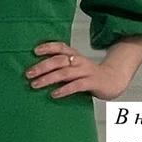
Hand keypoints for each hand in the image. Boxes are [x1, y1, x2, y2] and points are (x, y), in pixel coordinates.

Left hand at [25, 40, 140, 100]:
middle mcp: (79, 61)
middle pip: (59, 60)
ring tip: (35, 85)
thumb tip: (38, 72)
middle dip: (42, 66)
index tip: (34, 51)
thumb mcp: (76, 67)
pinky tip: (54, 94)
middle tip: (28, 74)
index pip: (60, 47)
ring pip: (65, 73)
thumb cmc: (89, 76)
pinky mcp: (92, 83)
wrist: (113, 81)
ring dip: (48, 78)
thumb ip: (61, 67)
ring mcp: (86, 71)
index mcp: (75, 55)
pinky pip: (76, 85)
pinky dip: (64, 89)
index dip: (47, 47)